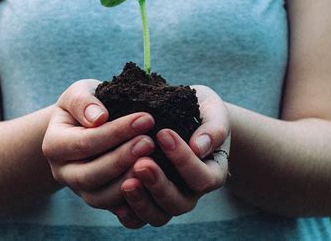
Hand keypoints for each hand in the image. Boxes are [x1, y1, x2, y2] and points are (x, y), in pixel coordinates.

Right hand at [42, 79, 155, 210]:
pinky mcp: (98, 199)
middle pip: (89, 175)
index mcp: (54, 144)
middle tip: (149, 142)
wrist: (84, 126)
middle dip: (122, 159)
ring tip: (153, 162)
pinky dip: (133, 200)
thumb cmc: (85, 106)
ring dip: (128, 181)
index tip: (146, 118)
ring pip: (100, 198)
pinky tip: (152, 183)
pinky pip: (114, 208)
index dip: (116, 132)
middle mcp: (63, 172)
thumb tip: (99, 117)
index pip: (85, 142)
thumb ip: (83, 101)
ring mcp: (79, 190)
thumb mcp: (79, 93)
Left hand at [115, 85, 229, 227]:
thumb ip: (213, 128)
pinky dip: (129, 214)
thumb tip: (199, 147)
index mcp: (212, 172)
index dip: (184, 160)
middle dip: (159, 185)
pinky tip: (117, 202)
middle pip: (179, 203)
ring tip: (127, 183)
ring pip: (158, 216)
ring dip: (142, 202)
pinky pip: (139, 219)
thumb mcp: (213, 112)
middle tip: (141, 163)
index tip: (164, 134)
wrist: (184, 114)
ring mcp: (169, 199)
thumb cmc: (201, 111)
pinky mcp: (148, 201)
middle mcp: (191, 192)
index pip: (202, 177)